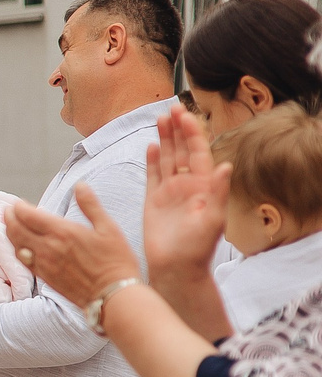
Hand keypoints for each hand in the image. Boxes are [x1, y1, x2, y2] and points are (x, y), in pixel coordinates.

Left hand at [4, 185, 140, 314]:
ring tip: (11, 225)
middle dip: (9, 217)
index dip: (19, 207)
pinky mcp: (45, 277)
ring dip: (10, 233)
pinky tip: (20, 247)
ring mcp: (44, 264)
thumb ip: (91, 205)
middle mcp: (48, 247)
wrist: (114, 295)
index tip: (18, 203)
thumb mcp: (108, 228)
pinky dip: (17, 250)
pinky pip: (22, 261)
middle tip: (8, 211)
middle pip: (16, 229)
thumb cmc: (116, 261)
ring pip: (16, 245)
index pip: (28, 215)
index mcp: (62, 232)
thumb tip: (80, 185)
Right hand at [142, 106, 229, 280]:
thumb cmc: (197, 248)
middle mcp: (187, 185)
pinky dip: (152, 160)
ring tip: (160, 119)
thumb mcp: (213, 220)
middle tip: (171, 108)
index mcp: (202, 186)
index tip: (184, 114)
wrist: (176, 267)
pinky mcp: (154, 201)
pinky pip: (153, 175)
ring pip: (167, 158)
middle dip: (178, 129)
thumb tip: (225, 166)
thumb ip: (218, 192)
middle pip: (182, 150)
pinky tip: (150, 146)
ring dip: (164, 139)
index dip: (192, 133)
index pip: (198, 152)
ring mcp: (170, 192)